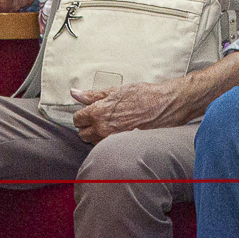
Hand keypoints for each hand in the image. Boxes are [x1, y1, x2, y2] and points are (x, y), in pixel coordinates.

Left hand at [70, 79, 189, 141]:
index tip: (89, 111)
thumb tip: (74, 93)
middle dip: (88, 126)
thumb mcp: (115, 90)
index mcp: (98, 113)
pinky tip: (118, 131)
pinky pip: (106, 147)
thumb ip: (92, 95)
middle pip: (82, 134)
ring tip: (110, 124)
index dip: (82, 114)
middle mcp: (102, 129)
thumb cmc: (142, 95)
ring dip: (97, 135)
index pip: (77, 119)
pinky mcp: (121, 146)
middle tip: (100, 117)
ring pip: (93, 142)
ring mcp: (112, 140)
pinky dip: (108, 141)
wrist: (164, 106)